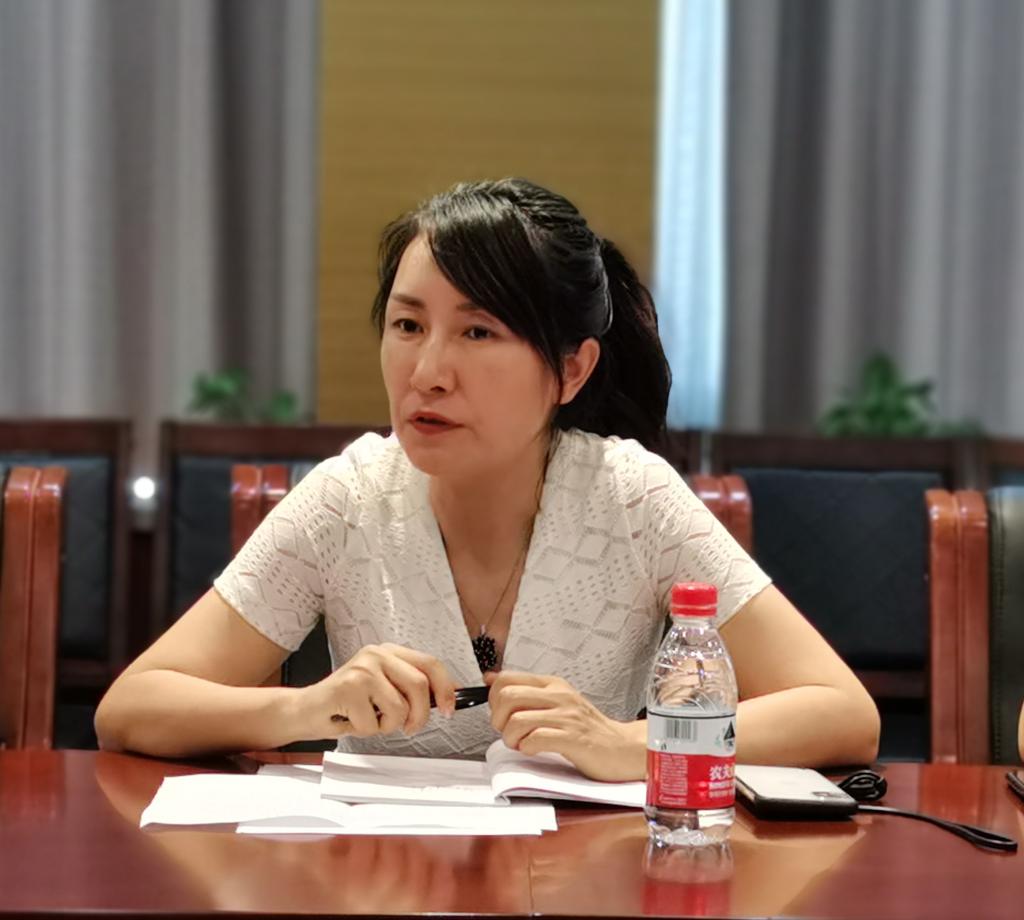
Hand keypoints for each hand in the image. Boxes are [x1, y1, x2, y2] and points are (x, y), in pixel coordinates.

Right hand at [297, 643, 455, 739]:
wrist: (306, 710)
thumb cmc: (347, 703)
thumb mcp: (384, 690)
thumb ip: (411, 688)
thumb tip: (448, 696)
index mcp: (389, 652)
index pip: (430, 664)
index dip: (445, 688)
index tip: (449, 709)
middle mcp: (376, 655)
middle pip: (419, 685)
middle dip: (420, 715)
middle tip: (409, 727)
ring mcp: (362, 669)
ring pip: (399, 708)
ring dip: (387, 726)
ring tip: (369, 719)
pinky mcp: (348, 688)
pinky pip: (374, 723)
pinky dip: (365, 731)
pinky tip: (351, 720)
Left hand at [485, 671, 642, 780]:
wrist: (622, 748)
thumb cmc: (588, 729)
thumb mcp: (557, 701)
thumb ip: (526, 691)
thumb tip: (491, 678)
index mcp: (552, 684)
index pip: (506, 678)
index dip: (493, 698)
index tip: (500, 713)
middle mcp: (559, 696)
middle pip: (506, 696)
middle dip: (498, 719)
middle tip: (508, 731)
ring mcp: (566, 716)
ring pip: (517, 720)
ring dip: (511, 738)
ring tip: (522, 744)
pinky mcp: (573, 739)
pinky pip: (536, 739)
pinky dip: (528, 748)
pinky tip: (535, 750)